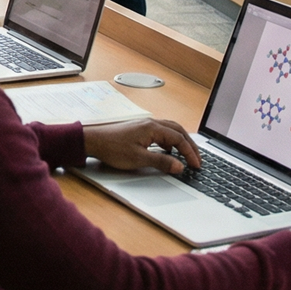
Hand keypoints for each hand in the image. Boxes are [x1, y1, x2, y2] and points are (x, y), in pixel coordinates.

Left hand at [84, 118, 202, 174]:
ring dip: (180, 142)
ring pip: (170, 130)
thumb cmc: (112, 148)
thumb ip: (161, 162)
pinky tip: (168, 152)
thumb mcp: (139, 159)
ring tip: (187, 156)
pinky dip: (170, 142)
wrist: (93, 141)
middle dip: (190, 145)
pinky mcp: (139, 130)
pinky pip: (161, 133)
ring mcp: (144, 125)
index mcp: (152, 128)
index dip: (190, 153)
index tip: (196, 165)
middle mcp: (150, 123)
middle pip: (177, 131)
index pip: (179, 139)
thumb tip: (180, 166)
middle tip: (197, 160)